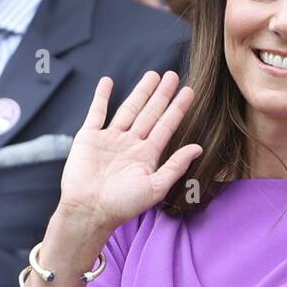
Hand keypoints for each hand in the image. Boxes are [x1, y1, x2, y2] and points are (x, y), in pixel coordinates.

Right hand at [56, 71, 200, 234]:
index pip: (166, 127)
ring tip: (152, 75)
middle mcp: (130, 144)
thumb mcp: (155, 187)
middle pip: (149, 113)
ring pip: (129, 109)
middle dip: (161, 95)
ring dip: (140, 92)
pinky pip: (96, 112)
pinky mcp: (89, 137)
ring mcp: (109, 139)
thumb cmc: (122, 205)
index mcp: (146, 156)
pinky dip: (101, 97)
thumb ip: (176, 166)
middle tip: (173, 76)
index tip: (189, 92)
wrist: (88, 210)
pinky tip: (108, 81)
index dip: (177, 109)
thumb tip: (198, 148)